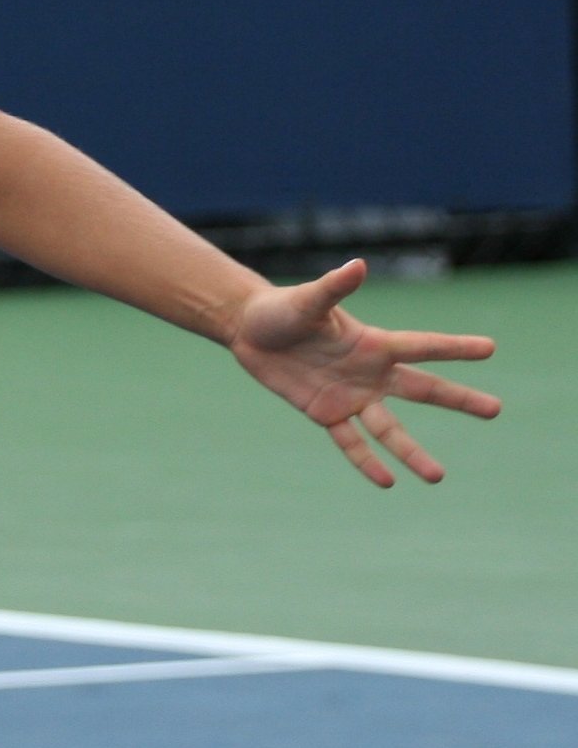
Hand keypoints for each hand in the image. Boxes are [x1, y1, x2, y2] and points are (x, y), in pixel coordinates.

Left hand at [228, 257, 499, 486]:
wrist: (252, 331)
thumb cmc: (283, 309)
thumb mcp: (308, 301)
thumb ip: (334, 288)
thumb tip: (358, 265)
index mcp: (373, 342)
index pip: (422, 346)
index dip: (454, 348)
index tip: (490, 348)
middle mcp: (370, 372)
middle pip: (422, 390)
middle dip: (458, 400)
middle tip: (496, 409)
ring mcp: (351, 396)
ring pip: (389, 429)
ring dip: (412, 452)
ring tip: (437, 476)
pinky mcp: (326, 413)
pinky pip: (350, 442)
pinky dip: (366, 461)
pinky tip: (387, 481)